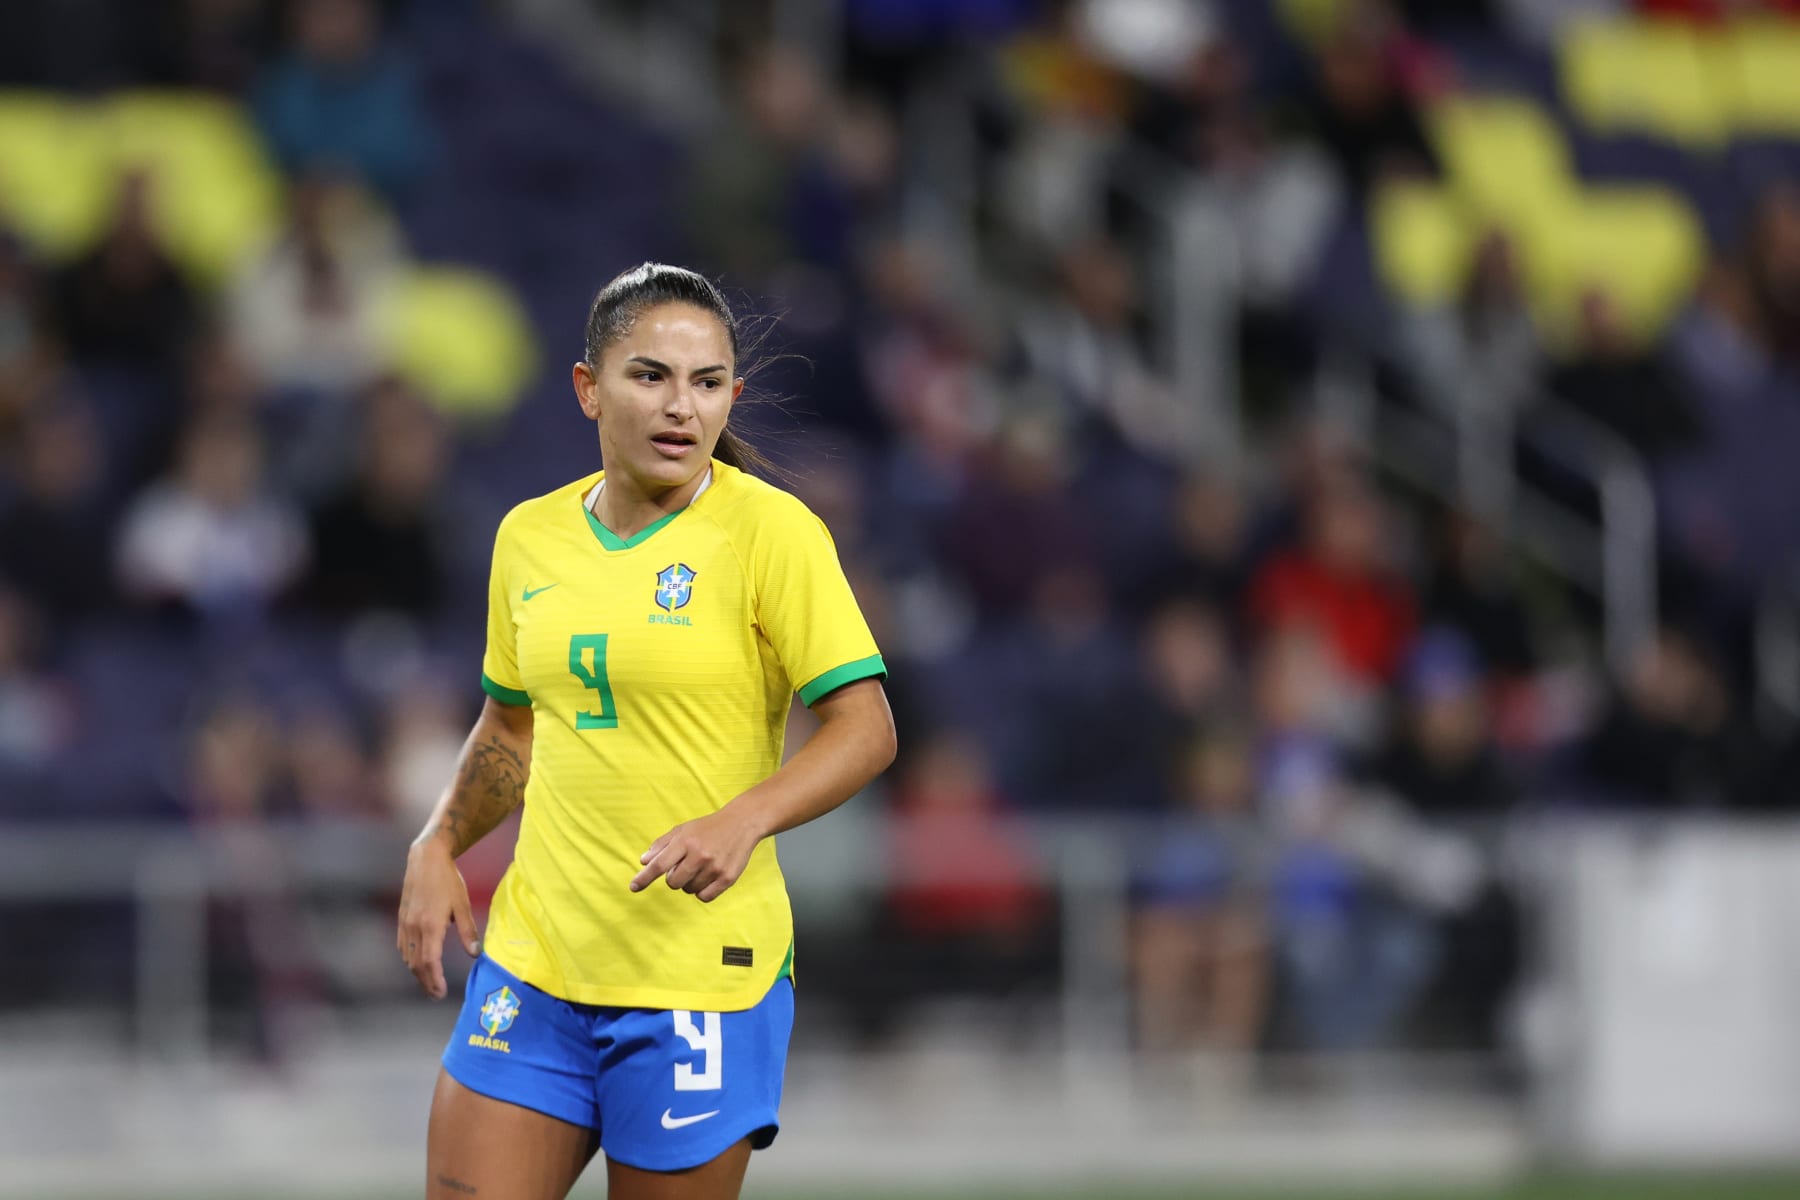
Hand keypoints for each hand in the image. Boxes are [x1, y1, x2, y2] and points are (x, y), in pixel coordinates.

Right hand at [397, 835, 480, 998]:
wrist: (426, 859)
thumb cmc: (448, 880)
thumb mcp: (463, 905)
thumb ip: (468, 931)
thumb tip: (475, 954)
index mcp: (431, 925)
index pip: (430, 962)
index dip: (435, 980)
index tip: (441, 993)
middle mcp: (414, 927)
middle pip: (416, 964)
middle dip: (426, 983)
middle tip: (436, 995)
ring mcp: (405, 923)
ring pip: (407, 957)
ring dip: (417, 973)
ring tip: (429, 984)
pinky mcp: (401, 918)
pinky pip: (402, 946)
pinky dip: (409, 959)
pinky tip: (416, 964)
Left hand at [630, 806, 762, 902]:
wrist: (742, 823)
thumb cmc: (708, 827)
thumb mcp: (683, 830)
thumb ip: (662, 845)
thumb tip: (643, 862)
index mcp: (686, 841)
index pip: (659, 865)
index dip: (644, 878)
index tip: (633, 887)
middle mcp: (700, 855)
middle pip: (673, 883)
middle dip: (674, 878)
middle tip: (685, 866)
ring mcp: (714, 867)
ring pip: (689, 890)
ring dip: (690, 883)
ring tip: (701, 867)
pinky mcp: (727, 878)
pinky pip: (704, 897)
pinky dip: (702, 891)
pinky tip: (708, 877)